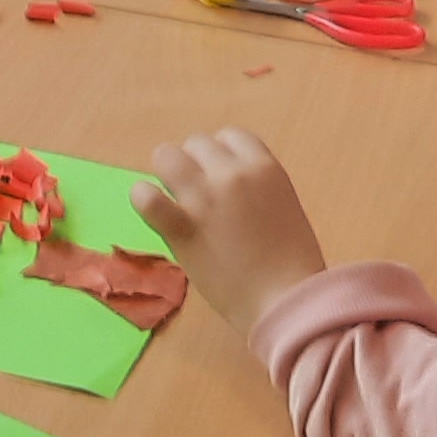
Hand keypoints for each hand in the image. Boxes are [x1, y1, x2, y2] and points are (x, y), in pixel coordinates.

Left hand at [130, 128, 330, 330]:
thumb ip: (254, 185)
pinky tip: (154, 211)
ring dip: (168, 175)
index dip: (222, 155)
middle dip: (195, 165)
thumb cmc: (292, 261)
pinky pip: (146, 196)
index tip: (222, 178)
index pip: (230, 135)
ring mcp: (204, 198)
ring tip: (175, 199)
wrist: (284, 301)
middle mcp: (233, 173)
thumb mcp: (283, 204)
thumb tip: (221, 178)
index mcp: (265, 166)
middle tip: (200, 195)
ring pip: (167, 156)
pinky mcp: (181, 227)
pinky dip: (144, 199)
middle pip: (196, 143)